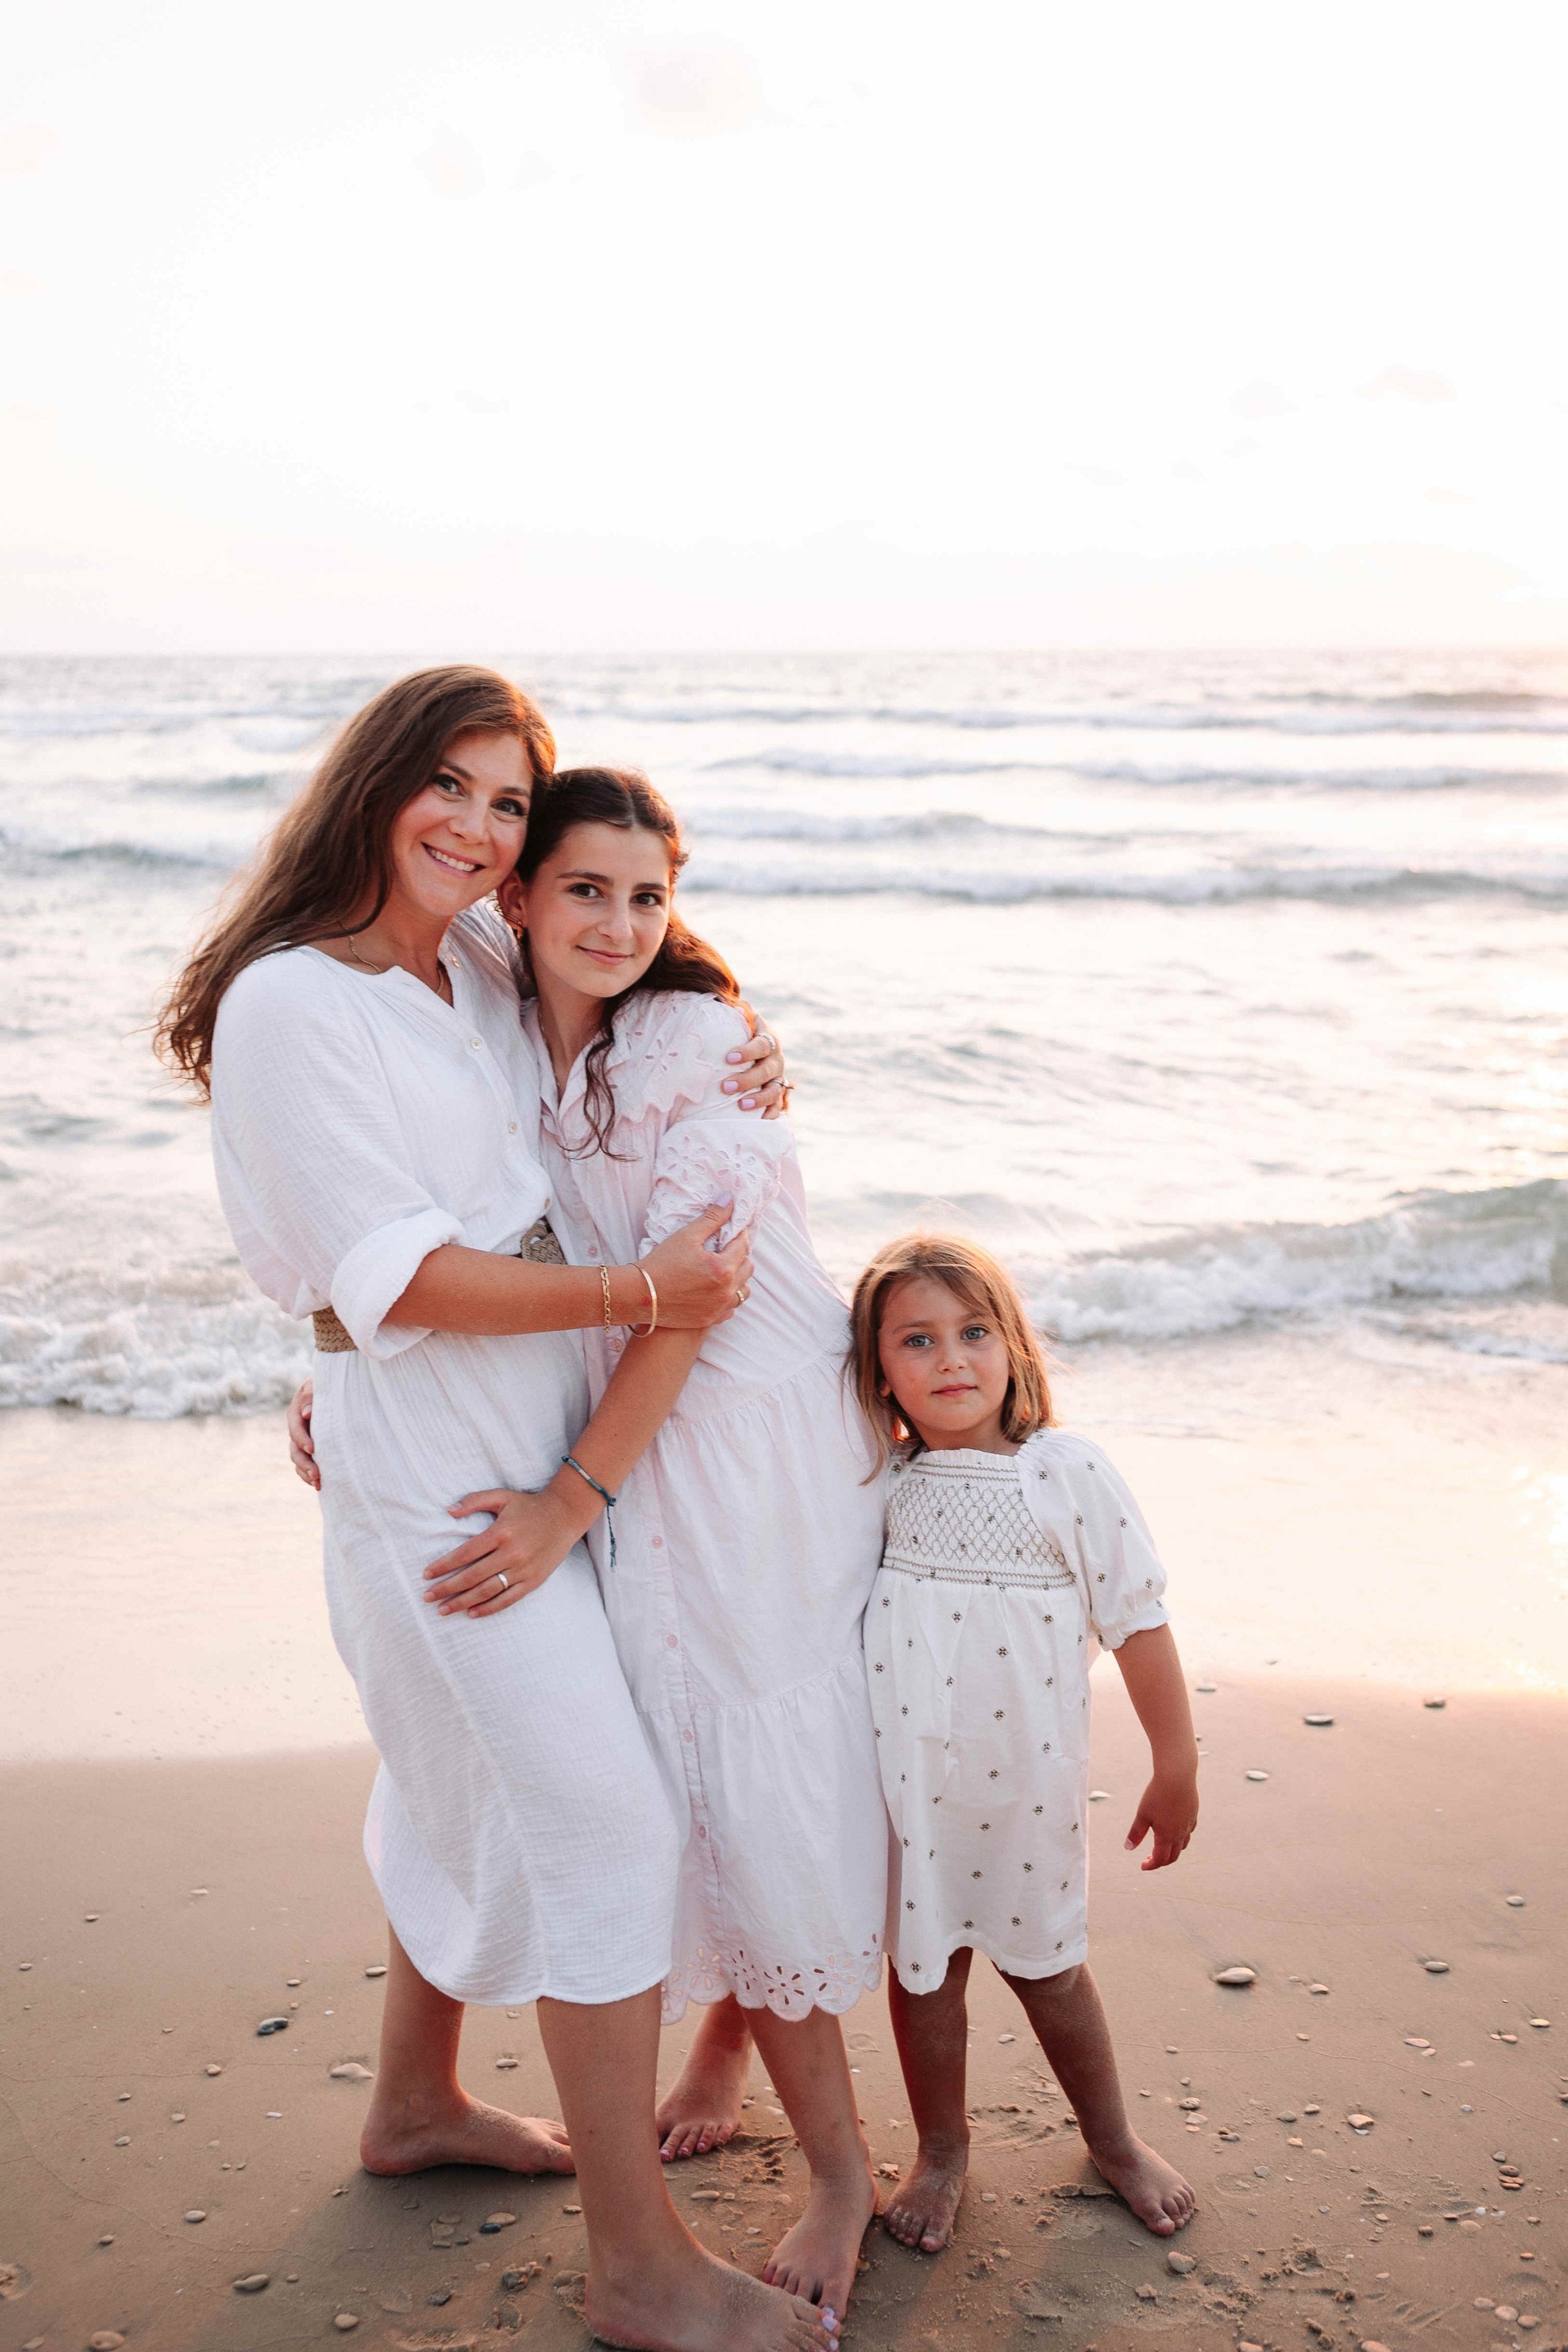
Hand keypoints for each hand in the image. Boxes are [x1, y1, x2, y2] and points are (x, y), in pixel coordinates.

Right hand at [288, 1377, 318, 1488]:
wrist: (335, 1387)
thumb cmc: (328, 1384)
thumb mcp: (318, 1385)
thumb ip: (311, 1396)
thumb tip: (306, 1414)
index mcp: (296, 1413)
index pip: (295, 1428)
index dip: (302, 1439)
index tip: (313, 1449)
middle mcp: (297, 1428)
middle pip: (294, 1449)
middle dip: (304, 1463)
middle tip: (317, 1475)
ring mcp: (303, 1439)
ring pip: (298, 1459)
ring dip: (306, 1472)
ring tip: (318, 1483)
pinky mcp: (311, 1448)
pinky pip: (304, 1464)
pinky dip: (309, 1474)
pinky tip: (320, 1484)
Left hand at [422, 1484, 587, 1617]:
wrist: (565, 1515)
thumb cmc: (529, 1506)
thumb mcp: (502, 1496)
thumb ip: (475, 1500)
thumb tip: (448, 1511)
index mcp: (501, 1532)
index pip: (465, 1554)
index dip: (444, 1566)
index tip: (427, 1575)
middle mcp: (512, 1553)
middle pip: (473, 1576)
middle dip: (447, 1588)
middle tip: (427, 1597)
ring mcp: (524, 1569)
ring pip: (488, 1591)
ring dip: (463, 1602)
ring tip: (443, 1609)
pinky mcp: (534, 1580)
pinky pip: (508, 1599)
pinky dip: (489, 1608)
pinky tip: (471, 1612)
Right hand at [641, 1203, 754, 1327]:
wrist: (640, 1295)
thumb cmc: (661, 1263)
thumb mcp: (686, 1236)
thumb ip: (712, 1218)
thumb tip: (729, 1200)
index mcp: (723, 1267)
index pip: (744, 1245)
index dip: (739, 1233)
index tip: (731, 1229)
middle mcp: (726, 1290)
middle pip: (748, 1266)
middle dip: (740, 1254)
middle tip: (725, 1247)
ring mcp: (720, 1307)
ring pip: (744, 1289)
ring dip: (738, 1277)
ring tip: (722, 1269)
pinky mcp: (711, 1319)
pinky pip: (732, 1307)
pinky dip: (728, 1296)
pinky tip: (715, 1288)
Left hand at [722, 1020, 788, 1119]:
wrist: (760, 1041)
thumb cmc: (745, 1029)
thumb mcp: (744, 1018)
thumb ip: (738, 1013)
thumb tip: (733, 1009)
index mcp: (768, 1039)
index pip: (761, 1045)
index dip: (746, 1052)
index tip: (728, 1059)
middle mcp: (776, 1059)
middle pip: (766, 1071)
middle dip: (747, 1080)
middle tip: (726, 1087)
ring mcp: (778, 1077)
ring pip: (774, 1090)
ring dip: (758, 1099)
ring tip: (741, 1105)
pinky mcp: (777, 1092)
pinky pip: (777, 1106)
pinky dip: (771, 1114)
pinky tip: (760, 1121)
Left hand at [1124, 1770, 1198, 1870]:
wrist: (1177, 1775)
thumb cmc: (1157, 1794)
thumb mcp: (1142, 1814)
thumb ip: (1136, 1833)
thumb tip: (1128, 1848)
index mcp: (1167, 1836)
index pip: (1160, 1859)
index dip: (1151, 1865)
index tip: (1142, 1866)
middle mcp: (1180, 1833)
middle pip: (1173, 1856)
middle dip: (1161, 1861)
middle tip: (1150, 1859)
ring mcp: (1189, 1823)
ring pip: (1183, 1845)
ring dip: (1173, 1850)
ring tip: (1162, 1846)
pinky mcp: (1193, 1813)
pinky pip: (1189, 1831)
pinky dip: (1182, 1837)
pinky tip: (1175, 1829)